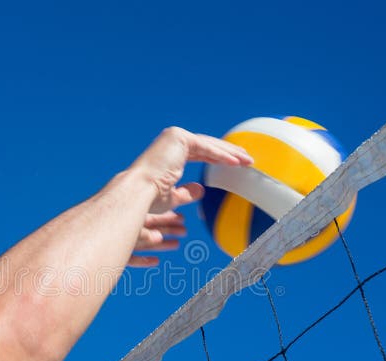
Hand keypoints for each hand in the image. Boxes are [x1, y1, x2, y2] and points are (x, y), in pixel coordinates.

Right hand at [130, 126, 252, 213]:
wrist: (137, 192)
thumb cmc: (148, 200)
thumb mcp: (172, 197)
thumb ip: (186, 193)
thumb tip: (202, 190)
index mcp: (170, 153)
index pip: (199, 152)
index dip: (218, 158)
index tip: (234, 165)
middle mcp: (171, 140)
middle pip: (207, 145)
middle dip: (228, 153)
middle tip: (246, 160)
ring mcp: (174, 136)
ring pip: (208, 144)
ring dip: (230, 153)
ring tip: (247, 161)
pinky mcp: (179, 138)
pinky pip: (205, 147)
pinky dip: (222, 155)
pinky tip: (237, 162)